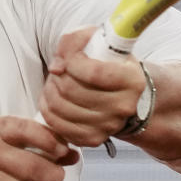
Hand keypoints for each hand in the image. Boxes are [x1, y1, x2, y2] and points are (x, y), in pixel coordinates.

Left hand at [38, 26, 146, 146]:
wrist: (122, 95)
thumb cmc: (109, 65)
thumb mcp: (100, 42)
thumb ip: (76, 41)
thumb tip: (57, 65)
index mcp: (133, 80)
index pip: (94, 73)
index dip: (72, 61)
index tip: (68, 57)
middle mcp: (124, 106)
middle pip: (72, 90)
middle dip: (57, 76)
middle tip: (58, 70)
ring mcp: (109, 126)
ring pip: (61, 107)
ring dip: (49, 91)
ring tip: (55, 83)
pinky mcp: (93, 139)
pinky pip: (58, 126)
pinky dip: (48, 110)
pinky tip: (52, 99)